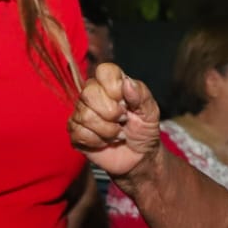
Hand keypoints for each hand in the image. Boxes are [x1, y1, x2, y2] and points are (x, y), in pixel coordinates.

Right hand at [69, 63, 163, 179]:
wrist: (139, 157)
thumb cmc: (144, 130)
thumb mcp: (151, 112)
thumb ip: (141, 96)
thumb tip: (126, 83)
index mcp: (112, 83)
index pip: (104, 71)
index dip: (114, 87)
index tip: (126, 103)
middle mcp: (93, 94)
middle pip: (88, 93)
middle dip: (111, 113)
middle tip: (122, 120)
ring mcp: (81, 112)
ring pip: (85, 116)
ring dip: (107, 130)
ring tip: (117, 133)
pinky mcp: (76, 132)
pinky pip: (79, 133)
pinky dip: (98, 141)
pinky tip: (105, 141)